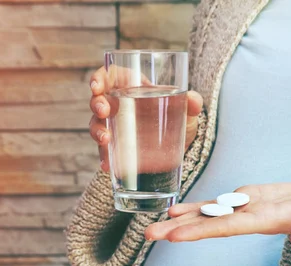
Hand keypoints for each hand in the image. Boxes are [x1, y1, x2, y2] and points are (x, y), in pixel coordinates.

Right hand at [88, 66, 203, 171]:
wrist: (181, 147)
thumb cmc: (180, 119)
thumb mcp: (187, 111)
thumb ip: (191, 103)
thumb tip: (193, 100)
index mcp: (134, 87)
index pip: (110, 76)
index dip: (99, 78)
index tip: (96, 86)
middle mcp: (120, 105)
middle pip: (99, 99)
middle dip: (97, 104)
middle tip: (104, 112)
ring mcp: (117, 127)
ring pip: (97, 125)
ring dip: (97, 131)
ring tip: (105, 140)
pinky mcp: (119, 147)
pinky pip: (106, 151)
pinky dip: (105, 157)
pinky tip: (108, 165)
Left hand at [145, 183, 290, 244]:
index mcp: (265, 221)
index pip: (226, 227)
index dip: (200, 230)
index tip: (174, 236)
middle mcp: (250, 217)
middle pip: (209, 224)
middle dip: (178, 229)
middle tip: (146, 235)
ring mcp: (248, 208)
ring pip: (210, 213)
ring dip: (182, 218)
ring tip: (155, 223)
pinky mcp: (250, 198)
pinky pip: (220, 202)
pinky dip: (198, 205)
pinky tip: (178, 209)